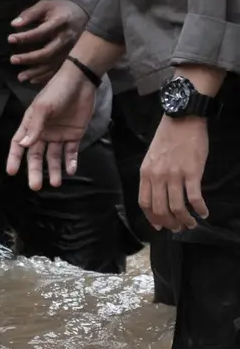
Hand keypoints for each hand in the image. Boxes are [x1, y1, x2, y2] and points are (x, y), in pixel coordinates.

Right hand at [7, 62, 96, 189]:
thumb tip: (24, 146)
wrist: (81, 82)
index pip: (19, 145)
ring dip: (54, 170)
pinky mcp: (74, 135)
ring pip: (54, 157)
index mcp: (30, 124)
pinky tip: (71, 170)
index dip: (14, 158)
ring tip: (56, 183)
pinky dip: (70, 162)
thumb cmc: (57, 91)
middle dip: (36, 171)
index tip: (11, 172)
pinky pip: (70, 152)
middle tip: (35, 187)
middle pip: (36, 155)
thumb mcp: (43, 107)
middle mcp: (42, 132)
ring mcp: (58, 135)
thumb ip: (34, 127)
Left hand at [9, 0, 88, 83]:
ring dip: (36, 72)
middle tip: (13, 60)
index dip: (25, 37)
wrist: (86, 14)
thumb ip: (30, 13)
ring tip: (20, 77)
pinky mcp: (73, 58)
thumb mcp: (46, 5)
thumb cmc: (61, 9)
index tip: (10, 39)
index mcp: (60, 23)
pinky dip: (46, 77)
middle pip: (47, 53)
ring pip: (53, 65)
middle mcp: (66, 39)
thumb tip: (14, 24)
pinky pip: (59, 70)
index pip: (41, 32)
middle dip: (29, 58)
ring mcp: (71, 51)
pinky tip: (33, 80)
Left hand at [139, 116, 208, 231]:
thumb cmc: (167, 139)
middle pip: (160, 209)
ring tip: (192, 224)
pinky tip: (204, 213)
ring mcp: (174, 175)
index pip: (144, 203)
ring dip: (185, 220)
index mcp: (145, 173)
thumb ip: (152, 176)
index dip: (152, 218)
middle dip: (170, 223)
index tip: (160, 227)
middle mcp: (157, 176)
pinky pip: (194, 197)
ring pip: (177, 207)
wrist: (182, 120)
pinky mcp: (192, 172)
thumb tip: (157, 195)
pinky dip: (200, 209)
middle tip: (179, 228)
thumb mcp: (151, 158)